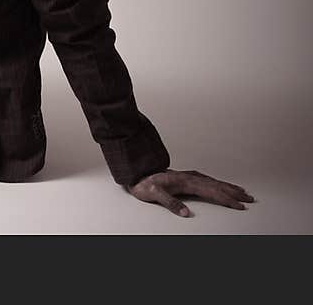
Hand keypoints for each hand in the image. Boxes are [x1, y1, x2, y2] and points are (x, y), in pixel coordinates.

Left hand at [127, 169, 253, 217]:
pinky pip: (208, 179)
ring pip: (214, 181)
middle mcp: (189, 177)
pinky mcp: (186, 177)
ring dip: (229, 187)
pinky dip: (219, 183)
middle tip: (250, 199)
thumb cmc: (143, 184)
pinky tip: (222, 185)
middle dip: (234, 193)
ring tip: (243, 191)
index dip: (227, 199)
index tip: (240, 205)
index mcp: (185, 181)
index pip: (212, 191)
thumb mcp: (154, 194)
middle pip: (217, 185)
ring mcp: (188, 176)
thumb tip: (186, 213)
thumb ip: (170, 203)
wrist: (136, 172)